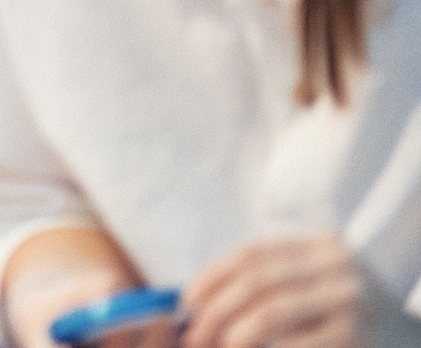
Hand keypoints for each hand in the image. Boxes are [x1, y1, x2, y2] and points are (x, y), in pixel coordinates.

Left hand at [184, 236, 368, 347]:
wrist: (411, 342)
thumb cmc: (354, 319)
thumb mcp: (319, 286)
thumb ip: (274, 284)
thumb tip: (201, 302)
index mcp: (321, 247)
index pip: (251, 254)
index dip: (211, 277)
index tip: (186, 303)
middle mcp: (337, 267)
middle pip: (254, 282)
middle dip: (214, 310)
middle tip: (193, 335)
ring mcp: (350, 301)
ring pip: (269, 313)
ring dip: (232, 335)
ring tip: (217, 347)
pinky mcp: (356, 336)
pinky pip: (294, 345)